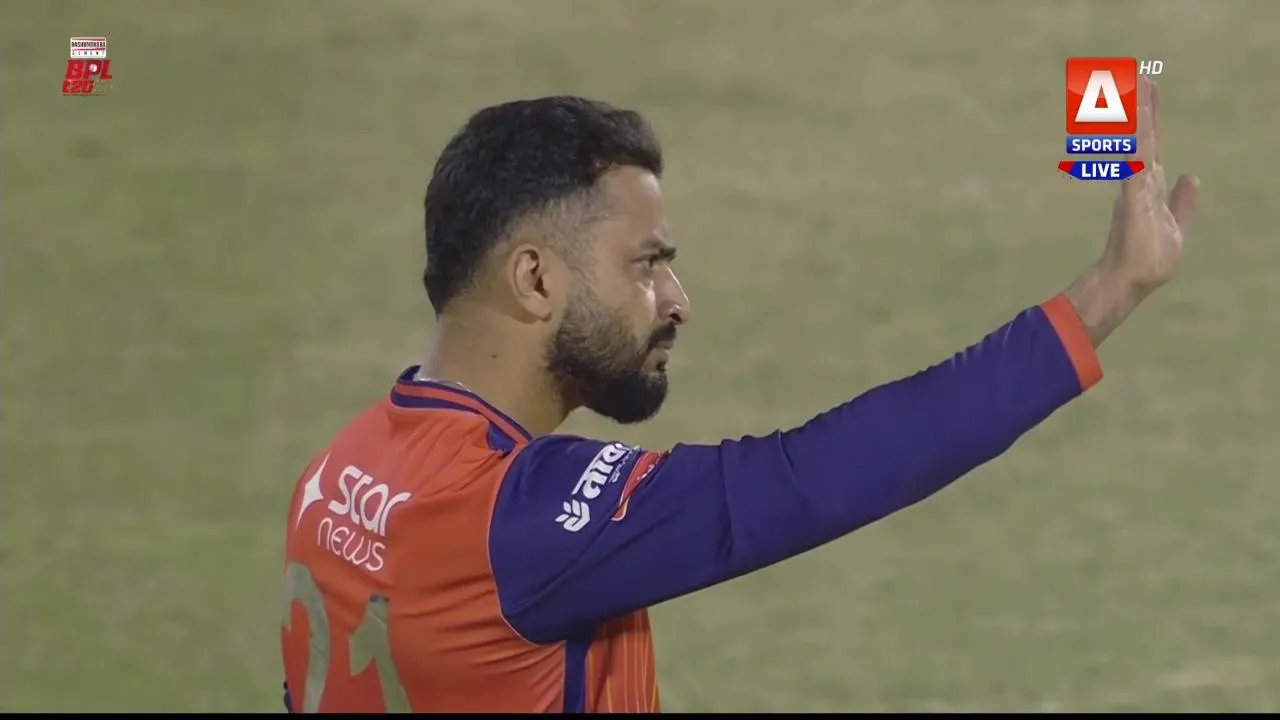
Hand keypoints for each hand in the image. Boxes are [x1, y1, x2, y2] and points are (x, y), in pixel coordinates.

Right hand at [1098, 75, 1199, 297]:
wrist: (1131, 280)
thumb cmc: (1149, 261)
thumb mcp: (1176, 226)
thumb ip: (1183, 201)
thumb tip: (1191, 177)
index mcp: (1151, 187)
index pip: (1153, 146)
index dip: (1151, 120)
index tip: (1148, 94)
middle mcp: (1141, 181)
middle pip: (1144, 136)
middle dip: (1143, 106)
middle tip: (1139, 75)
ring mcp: (1136, 185)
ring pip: (1138, 141)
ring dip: (1137, 112)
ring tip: (1135, 83)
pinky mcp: (1134, 194)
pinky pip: (1137, 158)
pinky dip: (1136, 137)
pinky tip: (1137, 116)